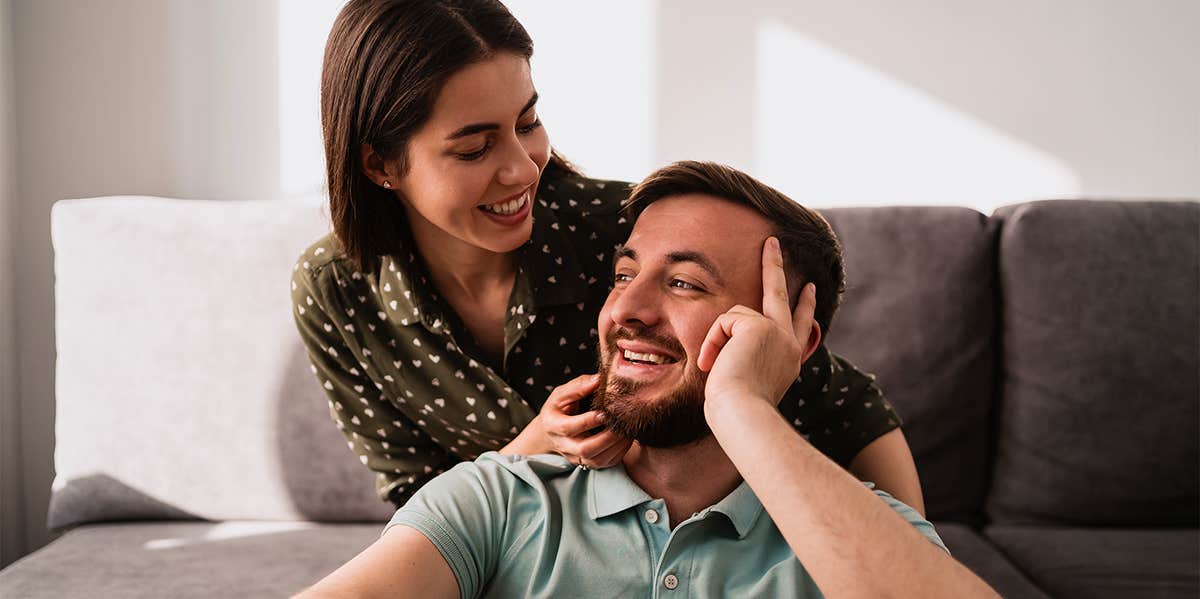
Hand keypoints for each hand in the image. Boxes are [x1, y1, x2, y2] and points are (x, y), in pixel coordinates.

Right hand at [539, 374, 632, 468]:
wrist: (553, 430)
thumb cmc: (559, 408)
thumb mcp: (561, 394)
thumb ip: (578, 387)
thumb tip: (599, 380)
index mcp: (553, 426)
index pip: (569, 428)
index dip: (588, 421)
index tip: (606, 412)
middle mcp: (563, 446)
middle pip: (585, 449)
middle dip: (607, 437)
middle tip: (621, 424)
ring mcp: (576, 458)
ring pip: (598, 460)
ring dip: (616, 445)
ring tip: (628, 430)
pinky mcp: (588, 464)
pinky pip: (607, 463)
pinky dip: (620, 451)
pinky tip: (627, 438)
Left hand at [697, 237, 820, 413]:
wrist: (743, 414)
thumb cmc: (737, 410)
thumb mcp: (747, 384)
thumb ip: (746, 362)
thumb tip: (729, 349)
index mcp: (788, 359)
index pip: (800, 326)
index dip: (805, 306)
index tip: (809, 289)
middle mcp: (788, 343)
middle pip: (780, 294)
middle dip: (774, 264)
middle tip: (772, 241)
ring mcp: (777, 332)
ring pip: (735, 316)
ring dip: (717, 340)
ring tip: (714, 366)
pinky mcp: (759, 326)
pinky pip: (724, 322)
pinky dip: (713, 341)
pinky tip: (714, 362)